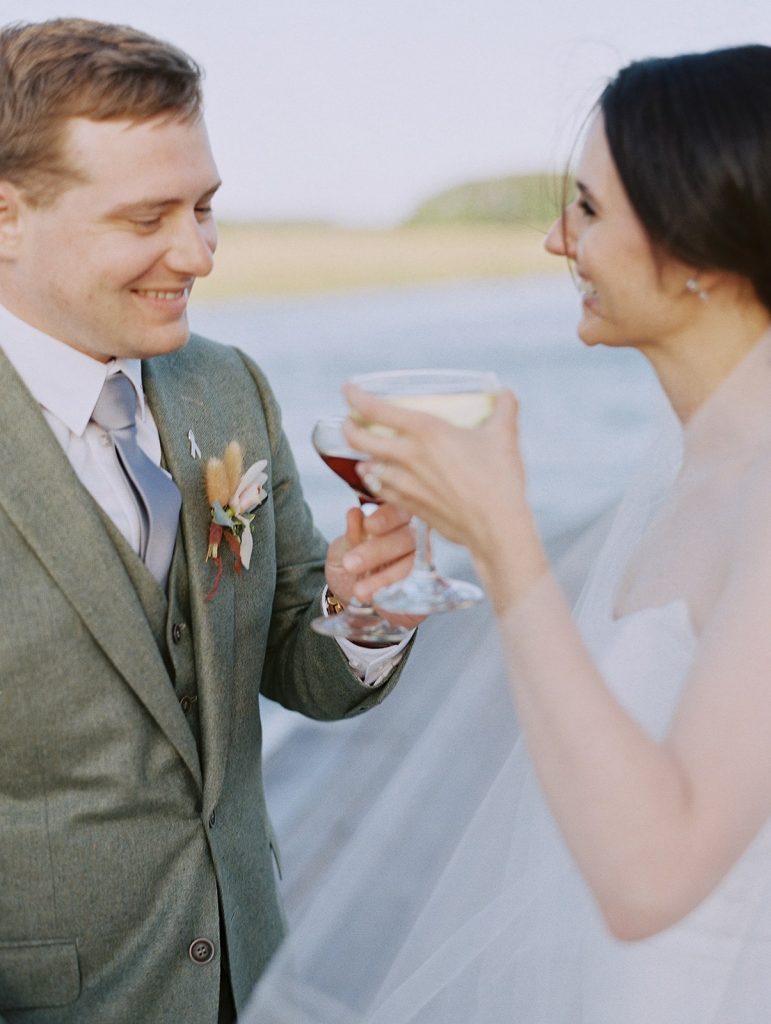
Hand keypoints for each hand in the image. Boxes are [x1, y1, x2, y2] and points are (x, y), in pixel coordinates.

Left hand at [325, 503, 423, 627]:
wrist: (349, 597)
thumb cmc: (350, 566)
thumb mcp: (343, 549)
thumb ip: (351, 534)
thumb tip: (355, 514)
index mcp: (397, 521)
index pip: (400, 510)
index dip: (387, 517)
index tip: (369, 526)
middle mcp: (416, 539)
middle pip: (409, 537)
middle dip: (379, 550)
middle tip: (350, 564)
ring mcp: (426, 564)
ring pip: (414, 565)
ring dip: (387, 577)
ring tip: (360, 590)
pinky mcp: (429, 590)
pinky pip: (421, 589)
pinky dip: (399, 592)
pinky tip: (379, 599)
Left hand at [342, 384, 547, 609]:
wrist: (496, 527)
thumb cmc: (499, 479)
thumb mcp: (504, 435)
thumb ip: (504, 408)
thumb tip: (505, 393)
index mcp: (426, 431)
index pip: (376, 409)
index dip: (355, 397)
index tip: (348, 389)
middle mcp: (408, 456)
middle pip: (360, 440)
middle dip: (349, 428)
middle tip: (349, 421)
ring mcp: (406, 484)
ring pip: (369, 468)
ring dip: (362, 458)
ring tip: (364, 454)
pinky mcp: (411, 507)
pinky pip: (383, 492)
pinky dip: (378, 483)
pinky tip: (381, 481)